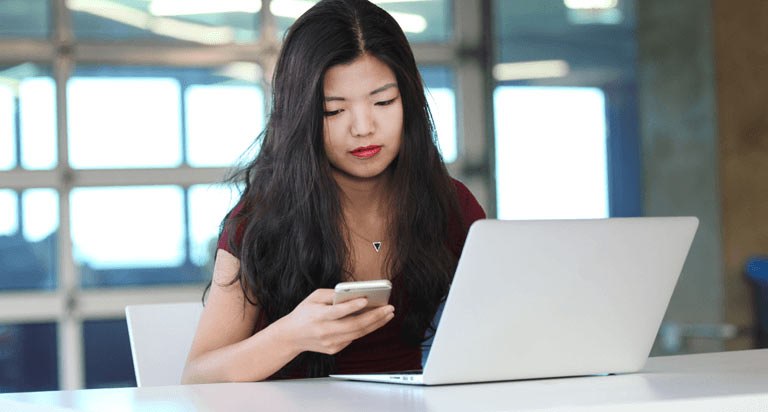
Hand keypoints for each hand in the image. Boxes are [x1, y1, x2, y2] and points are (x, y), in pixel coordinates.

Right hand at [273, 289, 394, 354]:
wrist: (291, 336)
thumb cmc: (305, 312)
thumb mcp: (314, 297)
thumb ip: (334, 294)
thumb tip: (356, 292)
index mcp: (318, 316)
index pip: (338, 312)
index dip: (352, 306)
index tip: (366, 300)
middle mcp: (325, 331)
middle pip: (354, 325)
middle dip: (375, 317)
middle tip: (389, 308)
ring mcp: (330, 343)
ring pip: (358, 334)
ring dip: (376, 324)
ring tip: (388, 314)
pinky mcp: (334, 349)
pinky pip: (353, 338)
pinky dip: (365, 329)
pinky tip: (375, 320)